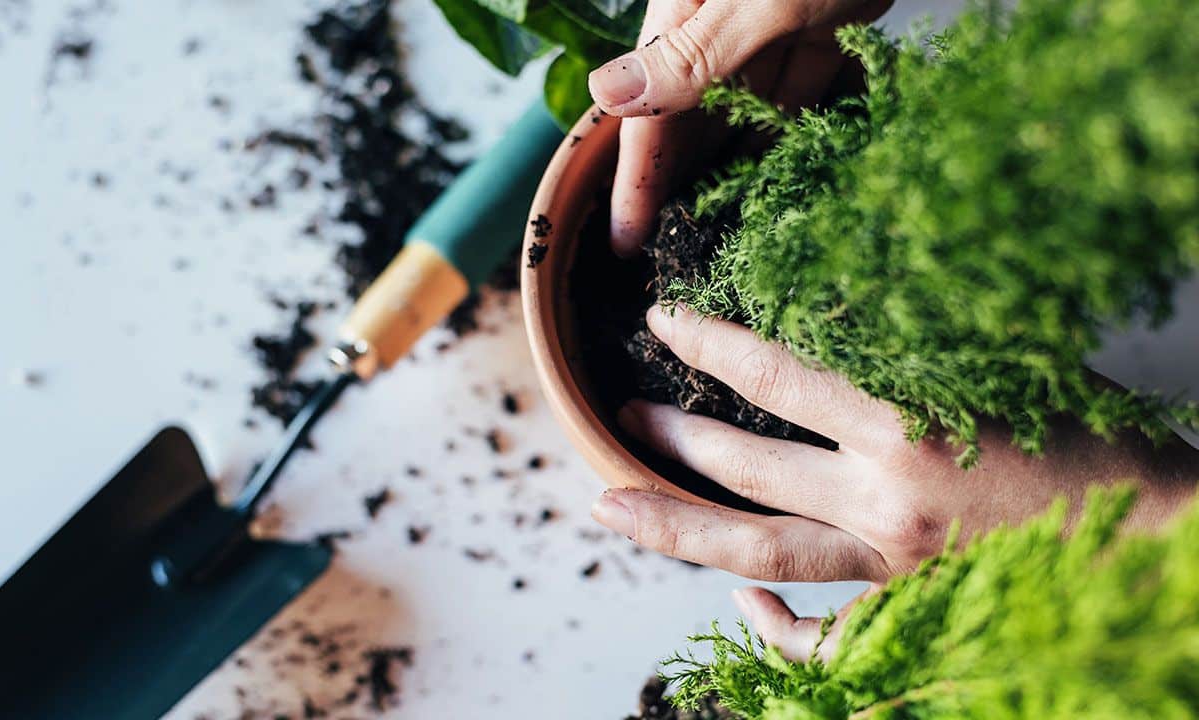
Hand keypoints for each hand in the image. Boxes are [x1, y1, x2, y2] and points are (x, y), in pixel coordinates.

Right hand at [587, 0, 892, 255]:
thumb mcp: (756, 1)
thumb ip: (692, 56)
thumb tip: (610, 96)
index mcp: (682, 16)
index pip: (647, 114)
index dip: (635, 181)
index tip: (630, 241)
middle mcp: (714, 27)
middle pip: (685, 120)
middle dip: (677, 183)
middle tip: (673, 251)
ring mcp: (764, 27)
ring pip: (735, 112)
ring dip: (726, 165)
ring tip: (717, 229)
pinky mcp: (813, 27)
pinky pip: (789, 94)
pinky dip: (782, 132)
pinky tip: (776, 173)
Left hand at [590, 305, 1197, 657]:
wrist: (1158, 533)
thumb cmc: (1085, 437)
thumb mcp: (997, 364)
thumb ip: (908, 346)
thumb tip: (828, 302)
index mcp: (906, 422)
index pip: (773, 375)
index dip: (705, 342)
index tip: (661, 320)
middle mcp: (885, 498)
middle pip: (742, 467)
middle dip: (669, 437)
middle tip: (623, 414)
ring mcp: (891, 566)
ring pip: (756, 550)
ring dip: (674, 526)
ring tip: (611, 505)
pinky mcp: (909, 612)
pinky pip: (822, 640)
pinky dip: (774, 629)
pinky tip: (739, 603)